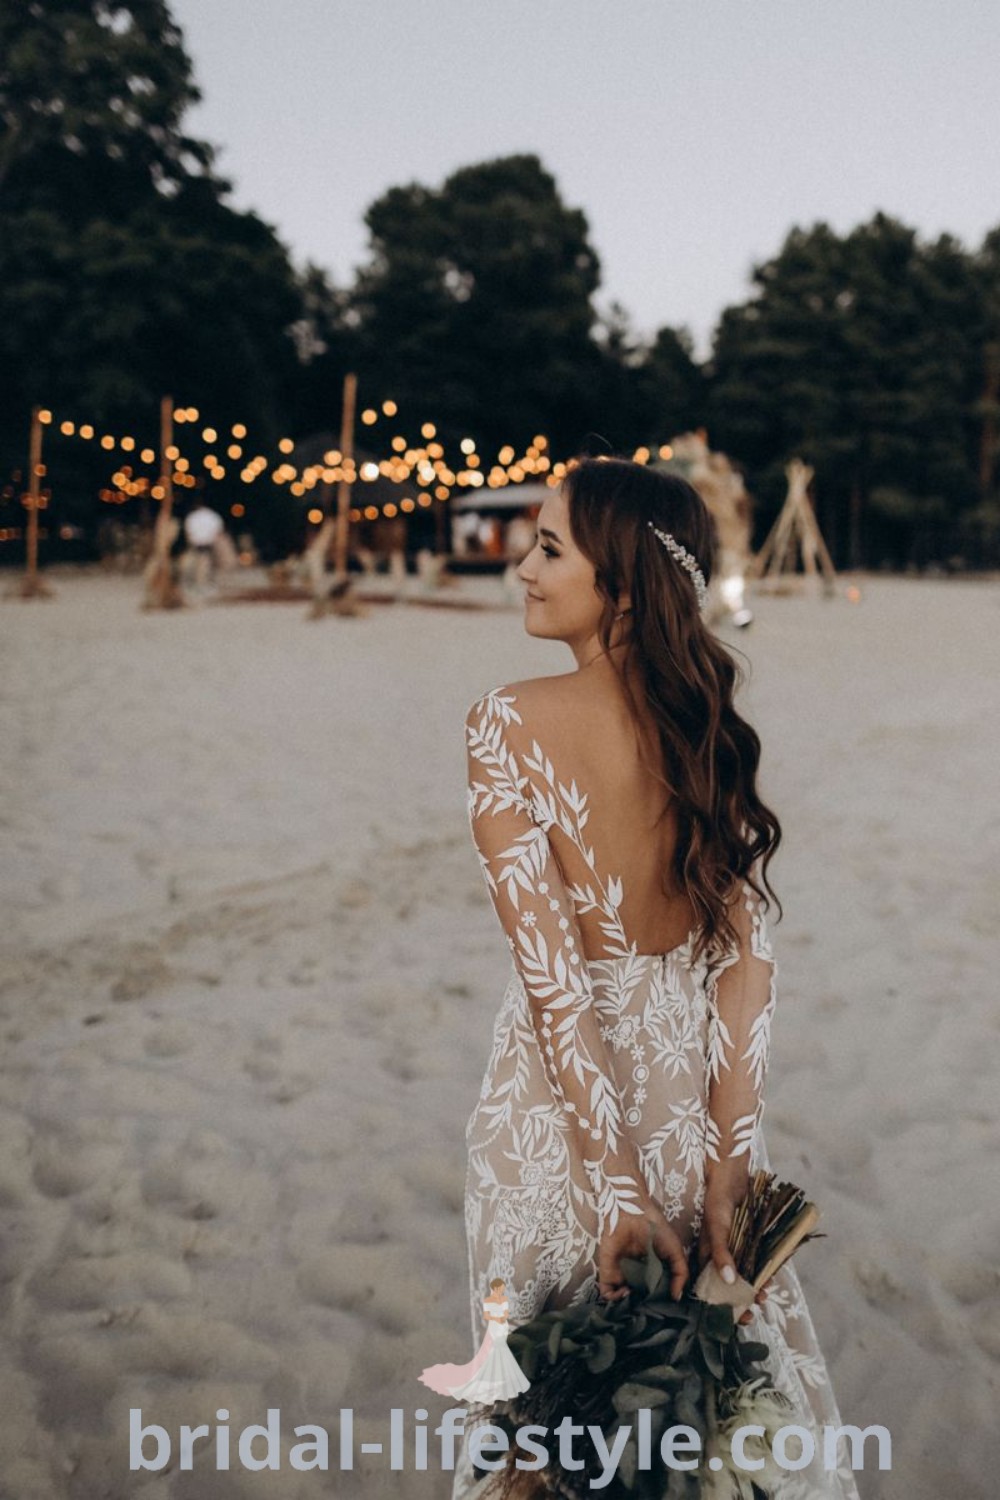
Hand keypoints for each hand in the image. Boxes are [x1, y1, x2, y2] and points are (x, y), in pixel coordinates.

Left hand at [597, 1190, 687, 1303]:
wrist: (634, 1214)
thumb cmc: (656, 1229)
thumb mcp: (676, 1252)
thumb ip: (680, 1275)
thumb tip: (676, 1297)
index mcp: (653, 1273)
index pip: (656, 1296)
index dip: (660, 1304)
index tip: (664, 1310)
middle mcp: (638, 1278)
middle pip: (640, 1301)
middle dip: (644, 1309)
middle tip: (649, 1312)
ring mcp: (622, 1277)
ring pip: (623, 1301)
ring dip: (629, 1306)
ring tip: (637, 1303)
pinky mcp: (607, 1273)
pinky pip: (607, 1293)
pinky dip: (614, 1299)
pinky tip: (626, 1293)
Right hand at [697, 1182, 772, 1325]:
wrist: (732, 1179)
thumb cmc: (718, 1204)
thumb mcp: (718, 1229)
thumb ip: (721, 1255)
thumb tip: (730, 1281)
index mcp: (705, 1258)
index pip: (709, 1288)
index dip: (719, 1306)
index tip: (732, 1320)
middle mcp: (718, 1258)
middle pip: (727, 1287)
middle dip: (738, 1303)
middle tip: (750, 1317)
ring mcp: (733, 1252)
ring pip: (742, 1278)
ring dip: (751, 1290)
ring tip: (762, 1300)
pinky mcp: (745, 1245)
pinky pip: (753, 1264)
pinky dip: (760, 1275)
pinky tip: (768, 1282)